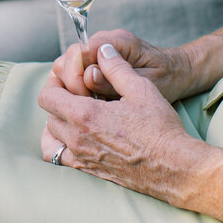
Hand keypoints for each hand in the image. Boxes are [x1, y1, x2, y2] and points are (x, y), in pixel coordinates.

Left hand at [40, 43, 202, 203]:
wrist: (174, 168)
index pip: (47, 96)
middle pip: (49, 116)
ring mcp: (82, 158)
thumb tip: (102, 50)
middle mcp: (78, 139)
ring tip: (74, 117)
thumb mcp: (141, 89)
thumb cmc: (160, 129)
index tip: (68, 79)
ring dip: (58, 125)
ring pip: (51, 139)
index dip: (55, 84)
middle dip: (58, 102)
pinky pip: (61, 159)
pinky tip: (77, 139)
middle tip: (76, 95)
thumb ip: (116, 68)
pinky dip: (61, 147)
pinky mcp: (89, 171)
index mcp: (86, 115)